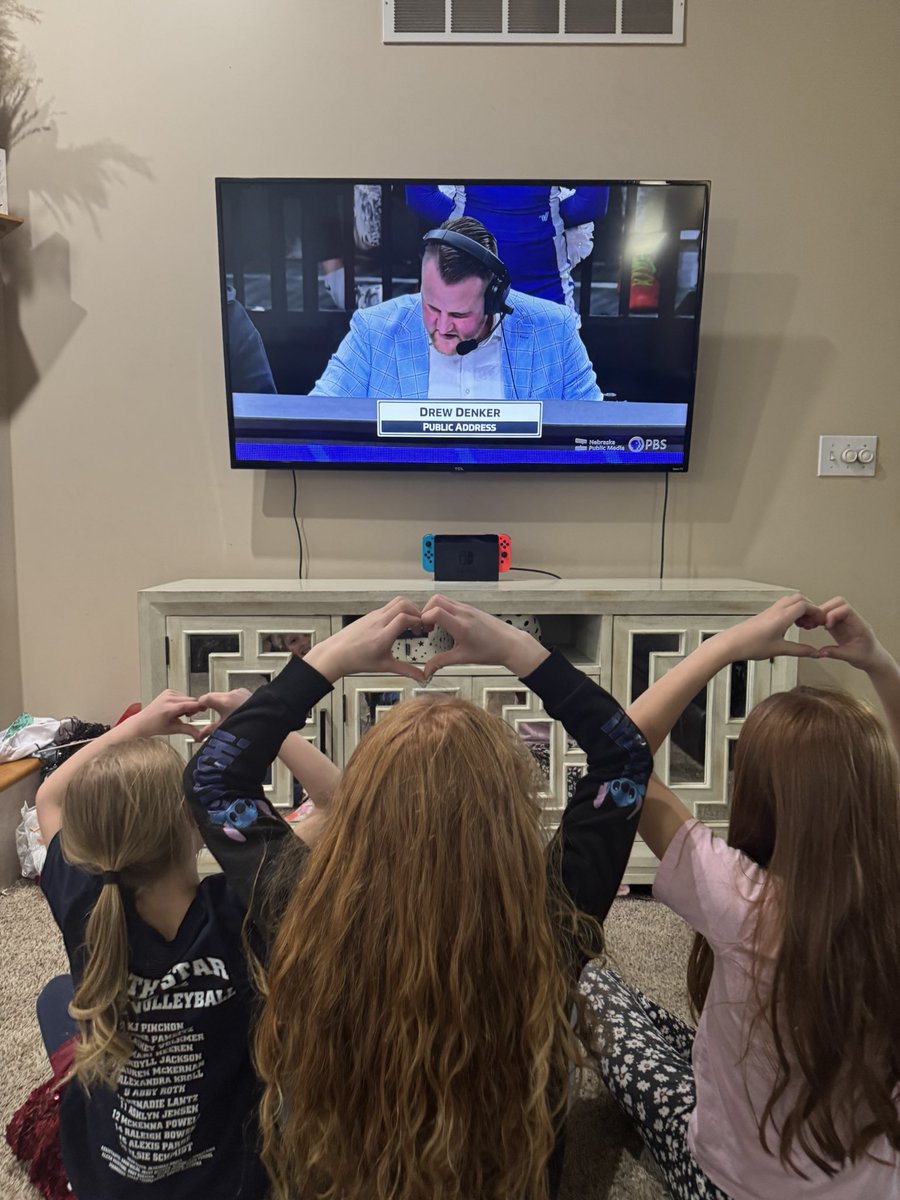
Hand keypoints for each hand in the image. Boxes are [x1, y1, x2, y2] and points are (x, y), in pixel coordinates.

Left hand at [131, 690, 208, 738]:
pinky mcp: (167, 692)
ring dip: (188, 705)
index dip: (199, 707)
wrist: (142, 723)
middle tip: (188, 717)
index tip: (205, 710)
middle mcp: (168, 698)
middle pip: (191, 700)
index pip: (191, 704)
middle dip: (193, 708)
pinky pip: (182, 696)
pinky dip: (183, 702)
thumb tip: (200, 735)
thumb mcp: (173, 729)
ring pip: (187, 697)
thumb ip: (189, 730)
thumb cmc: (153, 726)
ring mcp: (168, 694)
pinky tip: (176, 709)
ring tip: (179, 714)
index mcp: (169, 708)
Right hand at [195, 688, 252, 737]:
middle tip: (213, 719)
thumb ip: (209, 731)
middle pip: (215, 697)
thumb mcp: (225, 730)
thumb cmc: (249, 727)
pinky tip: (239, 714)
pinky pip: (237, 697)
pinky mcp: (250, 695)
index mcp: (224, 700)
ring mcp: (242, 693)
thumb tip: (200, 735)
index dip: (200, 706)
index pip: (204, 698)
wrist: (270, 724)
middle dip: (213, 707)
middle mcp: (233, 694)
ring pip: (227, 697)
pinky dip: (235, 704)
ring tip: (229, 719)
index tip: (199, 711)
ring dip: (225, 706)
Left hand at [304, 596, 429, 682]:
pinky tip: (398, 623)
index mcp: (383, 635)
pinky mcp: (370, 614)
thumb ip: (406, 670)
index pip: (405, 618)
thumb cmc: (356, 659)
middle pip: (403, 604)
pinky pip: (388, 606)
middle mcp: (379, 621)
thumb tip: (420, 677)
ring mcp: (374, 616)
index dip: (418, 621)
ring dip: (408, 608)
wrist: (336, 654)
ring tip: (411, 621)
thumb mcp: (384, 666)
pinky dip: (398, 610)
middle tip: (420, 623)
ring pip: (396, 602)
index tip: (422, 629)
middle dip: (417, 611)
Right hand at [419, 595, 548, 679]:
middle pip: (436, 600)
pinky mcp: (471, 609)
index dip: (424, 619)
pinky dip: (444, 610)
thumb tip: (427, 670)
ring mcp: (468, 609)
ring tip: (435, 626)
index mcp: (461, 625)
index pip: (435, 612)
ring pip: (444, 599)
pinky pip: (452, 603)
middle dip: (425, 611)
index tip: (423, 630)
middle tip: (426, 626)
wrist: (510, 644)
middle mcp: (464, 613)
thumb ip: (441, 662)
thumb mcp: (463, 658)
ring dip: (434, 609)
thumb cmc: (491, 651)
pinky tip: (447, 624)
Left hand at [714, 593, 821, 663]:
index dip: (817, 612)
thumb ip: (800, 650)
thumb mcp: (780, 650)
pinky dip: (791, 612)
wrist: (730, 644)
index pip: (805, 605)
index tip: (822, 621)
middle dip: (810, 608)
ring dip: (800, 609)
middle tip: (814, 622)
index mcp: (782, 616)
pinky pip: (782, 607)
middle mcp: (775, 611)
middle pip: (799, 599)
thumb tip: (815, 653)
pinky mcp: (763, 616)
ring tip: (803, 624)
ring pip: (789, 601)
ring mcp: (768, 612)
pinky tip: (790, 626)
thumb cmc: (750, 645)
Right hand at [815, 597, 888, 673]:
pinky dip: (819, 618)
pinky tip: (813, 625)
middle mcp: (852, 620)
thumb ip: (836, 653)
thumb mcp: (852, 657)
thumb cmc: (867, 656)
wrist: (872, 658)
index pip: (846, 609)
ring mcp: (845, 621)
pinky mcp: (839, 625)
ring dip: (820, 613)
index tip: (827, 625)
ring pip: (832, 606)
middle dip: (824, 610)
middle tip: (815, 622)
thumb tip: (821, 651)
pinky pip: (828, 615)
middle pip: (838, 603)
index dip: (834, 614)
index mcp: (860, 625)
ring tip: (812, 624)